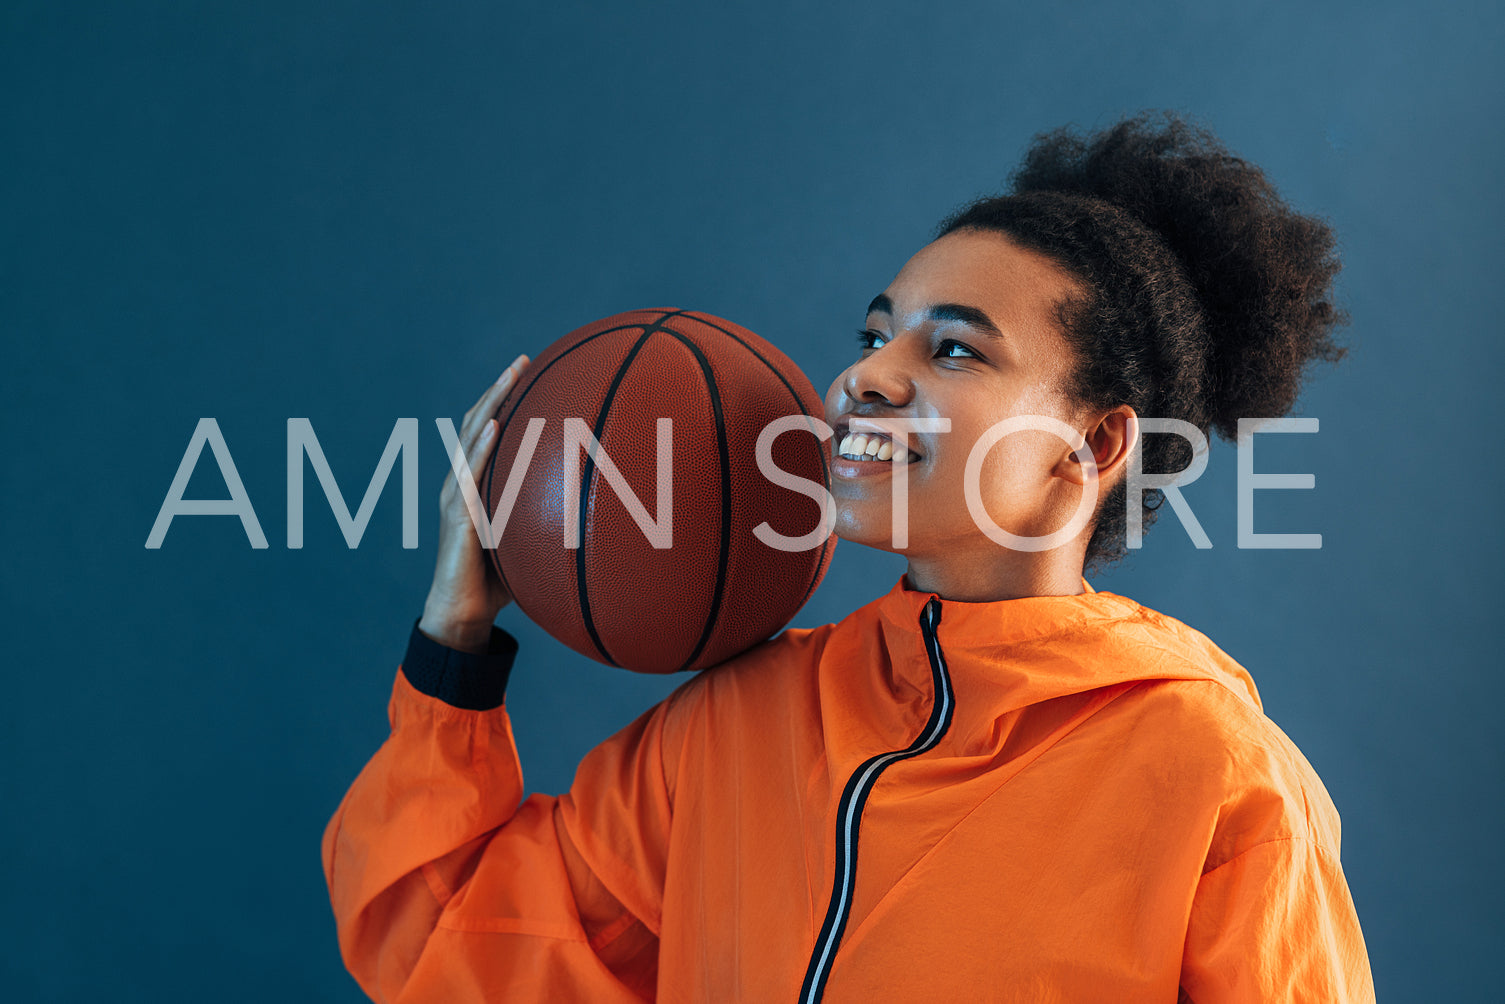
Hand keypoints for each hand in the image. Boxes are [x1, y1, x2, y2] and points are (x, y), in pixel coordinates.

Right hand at [418, 354, 529, 652]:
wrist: (465, 615)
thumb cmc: (499, 582)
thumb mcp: (531, 542)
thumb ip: (553, 522)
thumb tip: (602, 513)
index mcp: (477, 484)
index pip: (487, 431)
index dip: (504, 399)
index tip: (529, 369)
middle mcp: (461, 482)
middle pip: (476, 421)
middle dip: (499, 388)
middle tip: (523, 359)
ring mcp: (455, 495)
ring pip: (470, 438)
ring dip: (491, 403)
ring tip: (510, 375)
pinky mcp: (457, 514)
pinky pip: (469, 474)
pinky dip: (480, 447)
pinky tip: (493, 425)